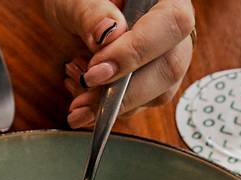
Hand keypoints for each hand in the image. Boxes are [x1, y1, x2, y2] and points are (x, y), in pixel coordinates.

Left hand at [42, 0, 194, 128]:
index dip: (137, 51)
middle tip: (84, 89)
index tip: (97, 69)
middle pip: (170, 67)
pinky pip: (139, 105)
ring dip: (113, 104)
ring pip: (158, 93)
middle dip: (124, 90)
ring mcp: (165, 58)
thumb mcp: (74, 1)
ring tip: (77, 94)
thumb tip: (110, 32)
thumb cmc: (75, 3)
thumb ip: (91, 13)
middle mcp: (172, 29)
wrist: (68, 20)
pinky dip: (107, 109)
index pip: (172, 23)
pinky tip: (82, 94)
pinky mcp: (150, 83)